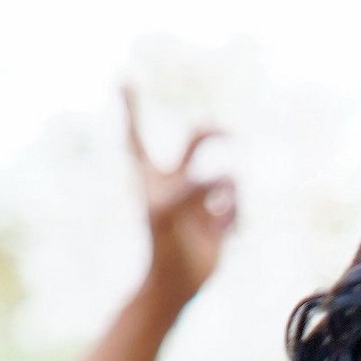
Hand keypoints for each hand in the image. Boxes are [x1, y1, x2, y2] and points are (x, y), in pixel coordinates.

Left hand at [126, 86, 235, 306]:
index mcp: (151, 177)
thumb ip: (191, 187)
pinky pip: (236, 204)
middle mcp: (175, 183)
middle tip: (227, 133)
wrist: (173, 282)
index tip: (124, 78)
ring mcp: (199, 201)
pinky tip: (226, 230)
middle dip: (213, 133)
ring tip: (222, 209)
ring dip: (229, 189)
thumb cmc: (161, 243)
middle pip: (196, 143)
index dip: (130, 107)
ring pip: (225, 178)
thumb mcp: (168, 210)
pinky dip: (235, 213)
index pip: (136, 134)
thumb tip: (224, 178)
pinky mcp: (219, 220)